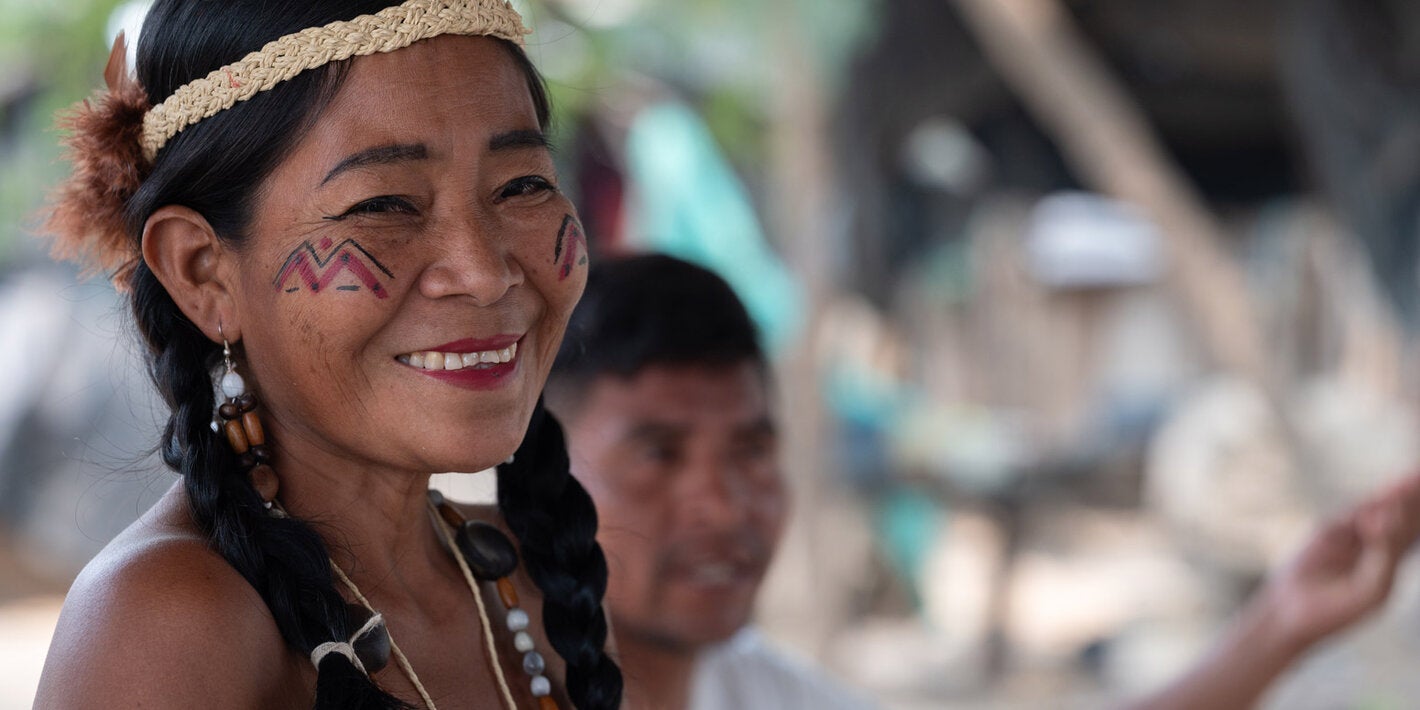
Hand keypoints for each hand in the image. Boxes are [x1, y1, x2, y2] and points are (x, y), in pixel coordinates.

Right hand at [1256, 471, 1419, 650]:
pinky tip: (1386, 501)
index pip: (1414, 531)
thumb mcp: (1373, 588)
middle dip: (1414, 496)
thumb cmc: (1337, 610)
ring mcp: (1350, 537)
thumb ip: (1386, 554)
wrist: (1294, 613)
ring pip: (1377, 510)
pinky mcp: (1328, 532)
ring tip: (1415, 475)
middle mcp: (1373, 545)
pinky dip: (1369, 509)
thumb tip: (1389, 515)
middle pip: (1400, 515)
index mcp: (1391, 562)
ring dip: (1395, 494)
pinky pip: (1352, 516)